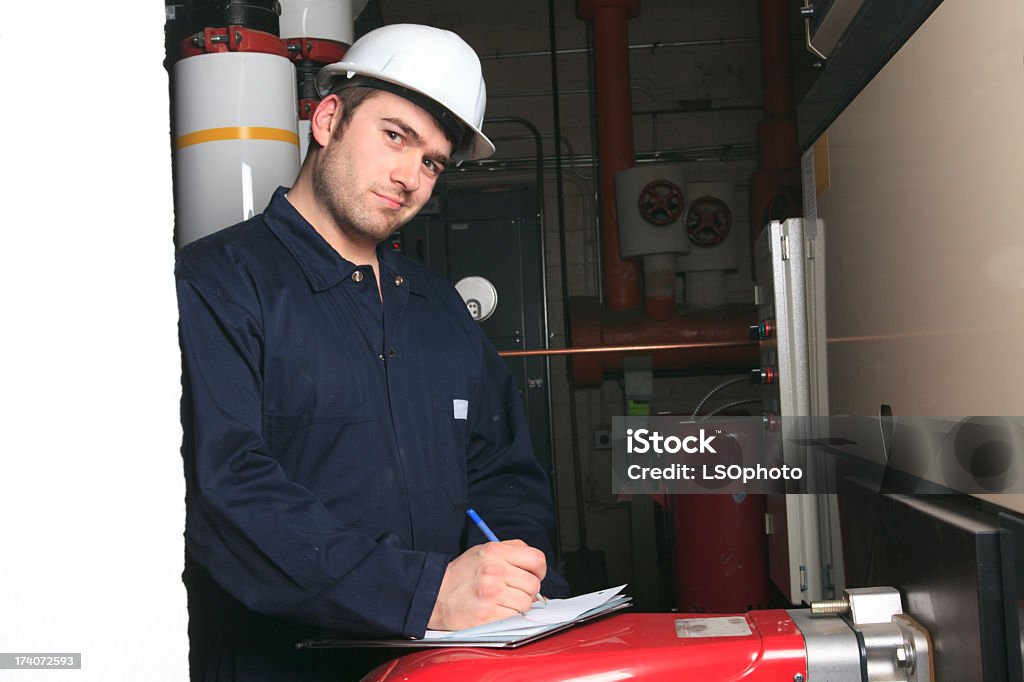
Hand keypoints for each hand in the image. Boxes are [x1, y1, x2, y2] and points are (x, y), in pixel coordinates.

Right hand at [427, 539, 546, 630]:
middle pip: (534, 583)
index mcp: (495, 551)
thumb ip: (511, 550)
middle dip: (527, 589)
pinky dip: (510, 614)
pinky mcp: (489, 613)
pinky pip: (515, 615)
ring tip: (503, 599)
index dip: (539, 569)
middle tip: (514, 590)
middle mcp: (494, 570)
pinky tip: (497, 608)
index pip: (536, 559)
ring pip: (527, 602)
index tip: (534, 574)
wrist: (435, 595)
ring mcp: (492, 592)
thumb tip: (536, 565)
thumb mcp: (484, 551)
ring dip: (519, 603)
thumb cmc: (461, 574)